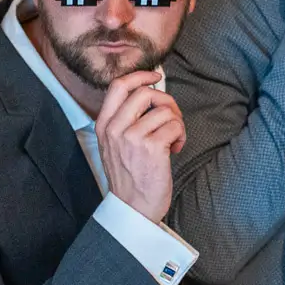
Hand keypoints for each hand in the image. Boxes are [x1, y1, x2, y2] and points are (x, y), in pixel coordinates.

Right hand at [95, 69, 185, 223]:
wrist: (133, 208)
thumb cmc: (129, 177)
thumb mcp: (114, 146)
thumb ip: (125, 120)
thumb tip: (150, 91)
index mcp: (104, 126)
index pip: (118, 86)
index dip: (140, 76)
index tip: (155, 76)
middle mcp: (115, 129)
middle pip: (145, 92)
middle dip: (166, 101)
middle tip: (172, 117)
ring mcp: (132, 138)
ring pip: (164, 110)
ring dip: (176, 123)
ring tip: (172, 140)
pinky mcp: (152, 148)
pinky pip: (174, 126)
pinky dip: (180, 135)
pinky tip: (175, 149)